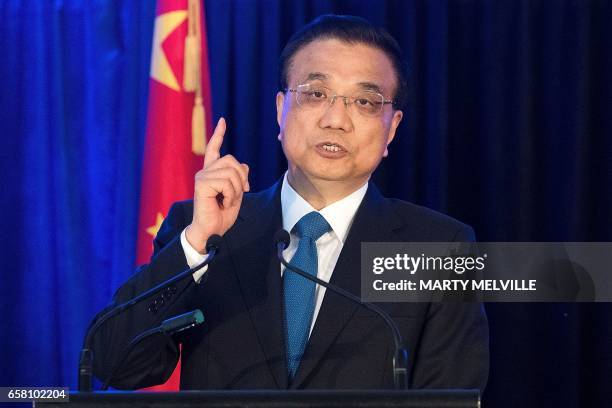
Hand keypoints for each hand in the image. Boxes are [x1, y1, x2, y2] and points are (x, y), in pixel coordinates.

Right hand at [185, 118, 249, 252]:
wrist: (211, 231)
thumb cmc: (221, 215)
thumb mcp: (236, 194)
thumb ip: (240, 179)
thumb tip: (244, 165)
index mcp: (212, 172)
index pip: (214, 149)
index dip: (219, 134)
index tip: (223, 121)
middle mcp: (205, 171)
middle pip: (232, 160)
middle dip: (242, 178)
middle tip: (238, 194)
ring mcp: (202, 176)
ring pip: (231, 172)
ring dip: (236, 190)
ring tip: (228, 201)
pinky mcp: (201, 184)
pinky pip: (226, 182)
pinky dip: (231, 195)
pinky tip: (223, 203)